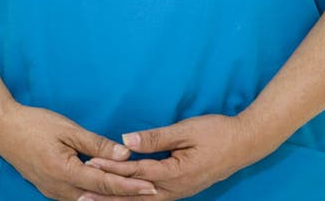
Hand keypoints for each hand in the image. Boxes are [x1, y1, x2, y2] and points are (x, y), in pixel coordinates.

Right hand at [0, 102, 158, 198]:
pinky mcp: (49, 188)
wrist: (2, 130)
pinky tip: (106, 191)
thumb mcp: (68, 129)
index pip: (104, 183)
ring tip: (134, 193)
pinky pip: (76, 197)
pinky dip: (95, 195)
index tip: (150, 187)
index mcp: (65, 172)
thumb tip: (124, 153)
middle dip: (125, 196)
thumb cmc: (36, 124)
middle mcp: (59, 189)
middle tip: (151, 193)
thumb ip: (96, 144)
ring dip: (110, 197)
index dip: (129, 186)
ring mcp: (52, 191)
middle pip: (98, 197)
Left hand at [84, 114, 251, 199]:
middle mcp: (174, 190)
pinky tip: (123, 200)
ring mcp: (178, 193)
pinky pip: (152, 200)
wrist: (244, 144)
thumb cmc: (216, 133)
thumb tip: (126, 141)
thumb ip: (156, 138)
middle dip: (106, 194)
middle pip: (134, 195)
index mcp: (174, 173)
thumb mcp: (186, 130)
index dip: (110, 168)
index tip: (89, 164)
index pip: (135, 172)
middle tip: (80, 195)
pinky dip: (134, 200)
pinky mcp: (181, 191)